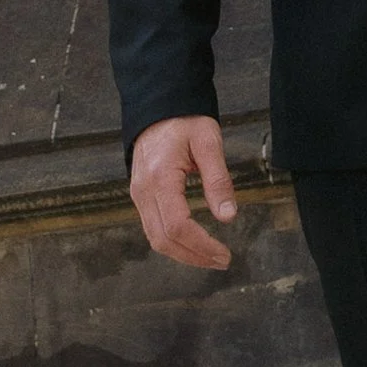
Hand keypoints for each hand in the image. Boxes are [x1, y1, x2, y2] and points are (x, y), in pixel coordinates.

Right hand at [130, 114, 237, 270]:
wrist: (158, 106)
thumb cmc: (184, 120)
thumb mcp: (209, 142)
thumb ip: (218, 180)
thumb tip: (228, 216)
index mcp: (160, 178)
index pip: (178, 226)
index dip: (202, 246)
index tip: (224, 254)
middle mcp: (143, 191)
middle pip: (163, 240)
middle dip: (193, 256)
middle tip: (222, 261)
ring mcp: (138, 194)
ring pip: (155, 238)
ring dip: (183, 254)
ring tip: (211, 257)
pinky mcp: (140, 195)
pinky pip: (152, 228)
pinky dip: (173, 242)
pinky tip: (193, 244)